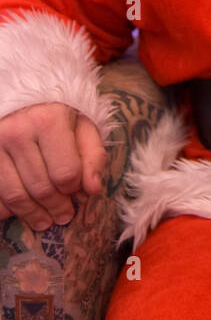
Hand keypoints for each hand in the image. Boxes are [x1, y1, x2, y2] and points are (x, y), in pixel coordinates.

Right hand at [0, 102, 105, 229]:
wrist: (21, 98)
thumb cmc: (56, 113)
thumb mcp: (82, 125)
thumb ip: (93, 155)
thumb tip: (93, 189)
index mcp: (49, 120)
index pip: (65, 172)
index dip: (74, 190)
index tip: (78, 194)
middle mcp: (18, 132)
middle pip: (41, 187)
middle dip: (56, 207)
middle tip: (64, 216)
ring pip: (15, 195)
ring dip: (32, 214)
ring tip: (44, 221)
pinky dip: (6, 209)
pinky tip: (17, 212)